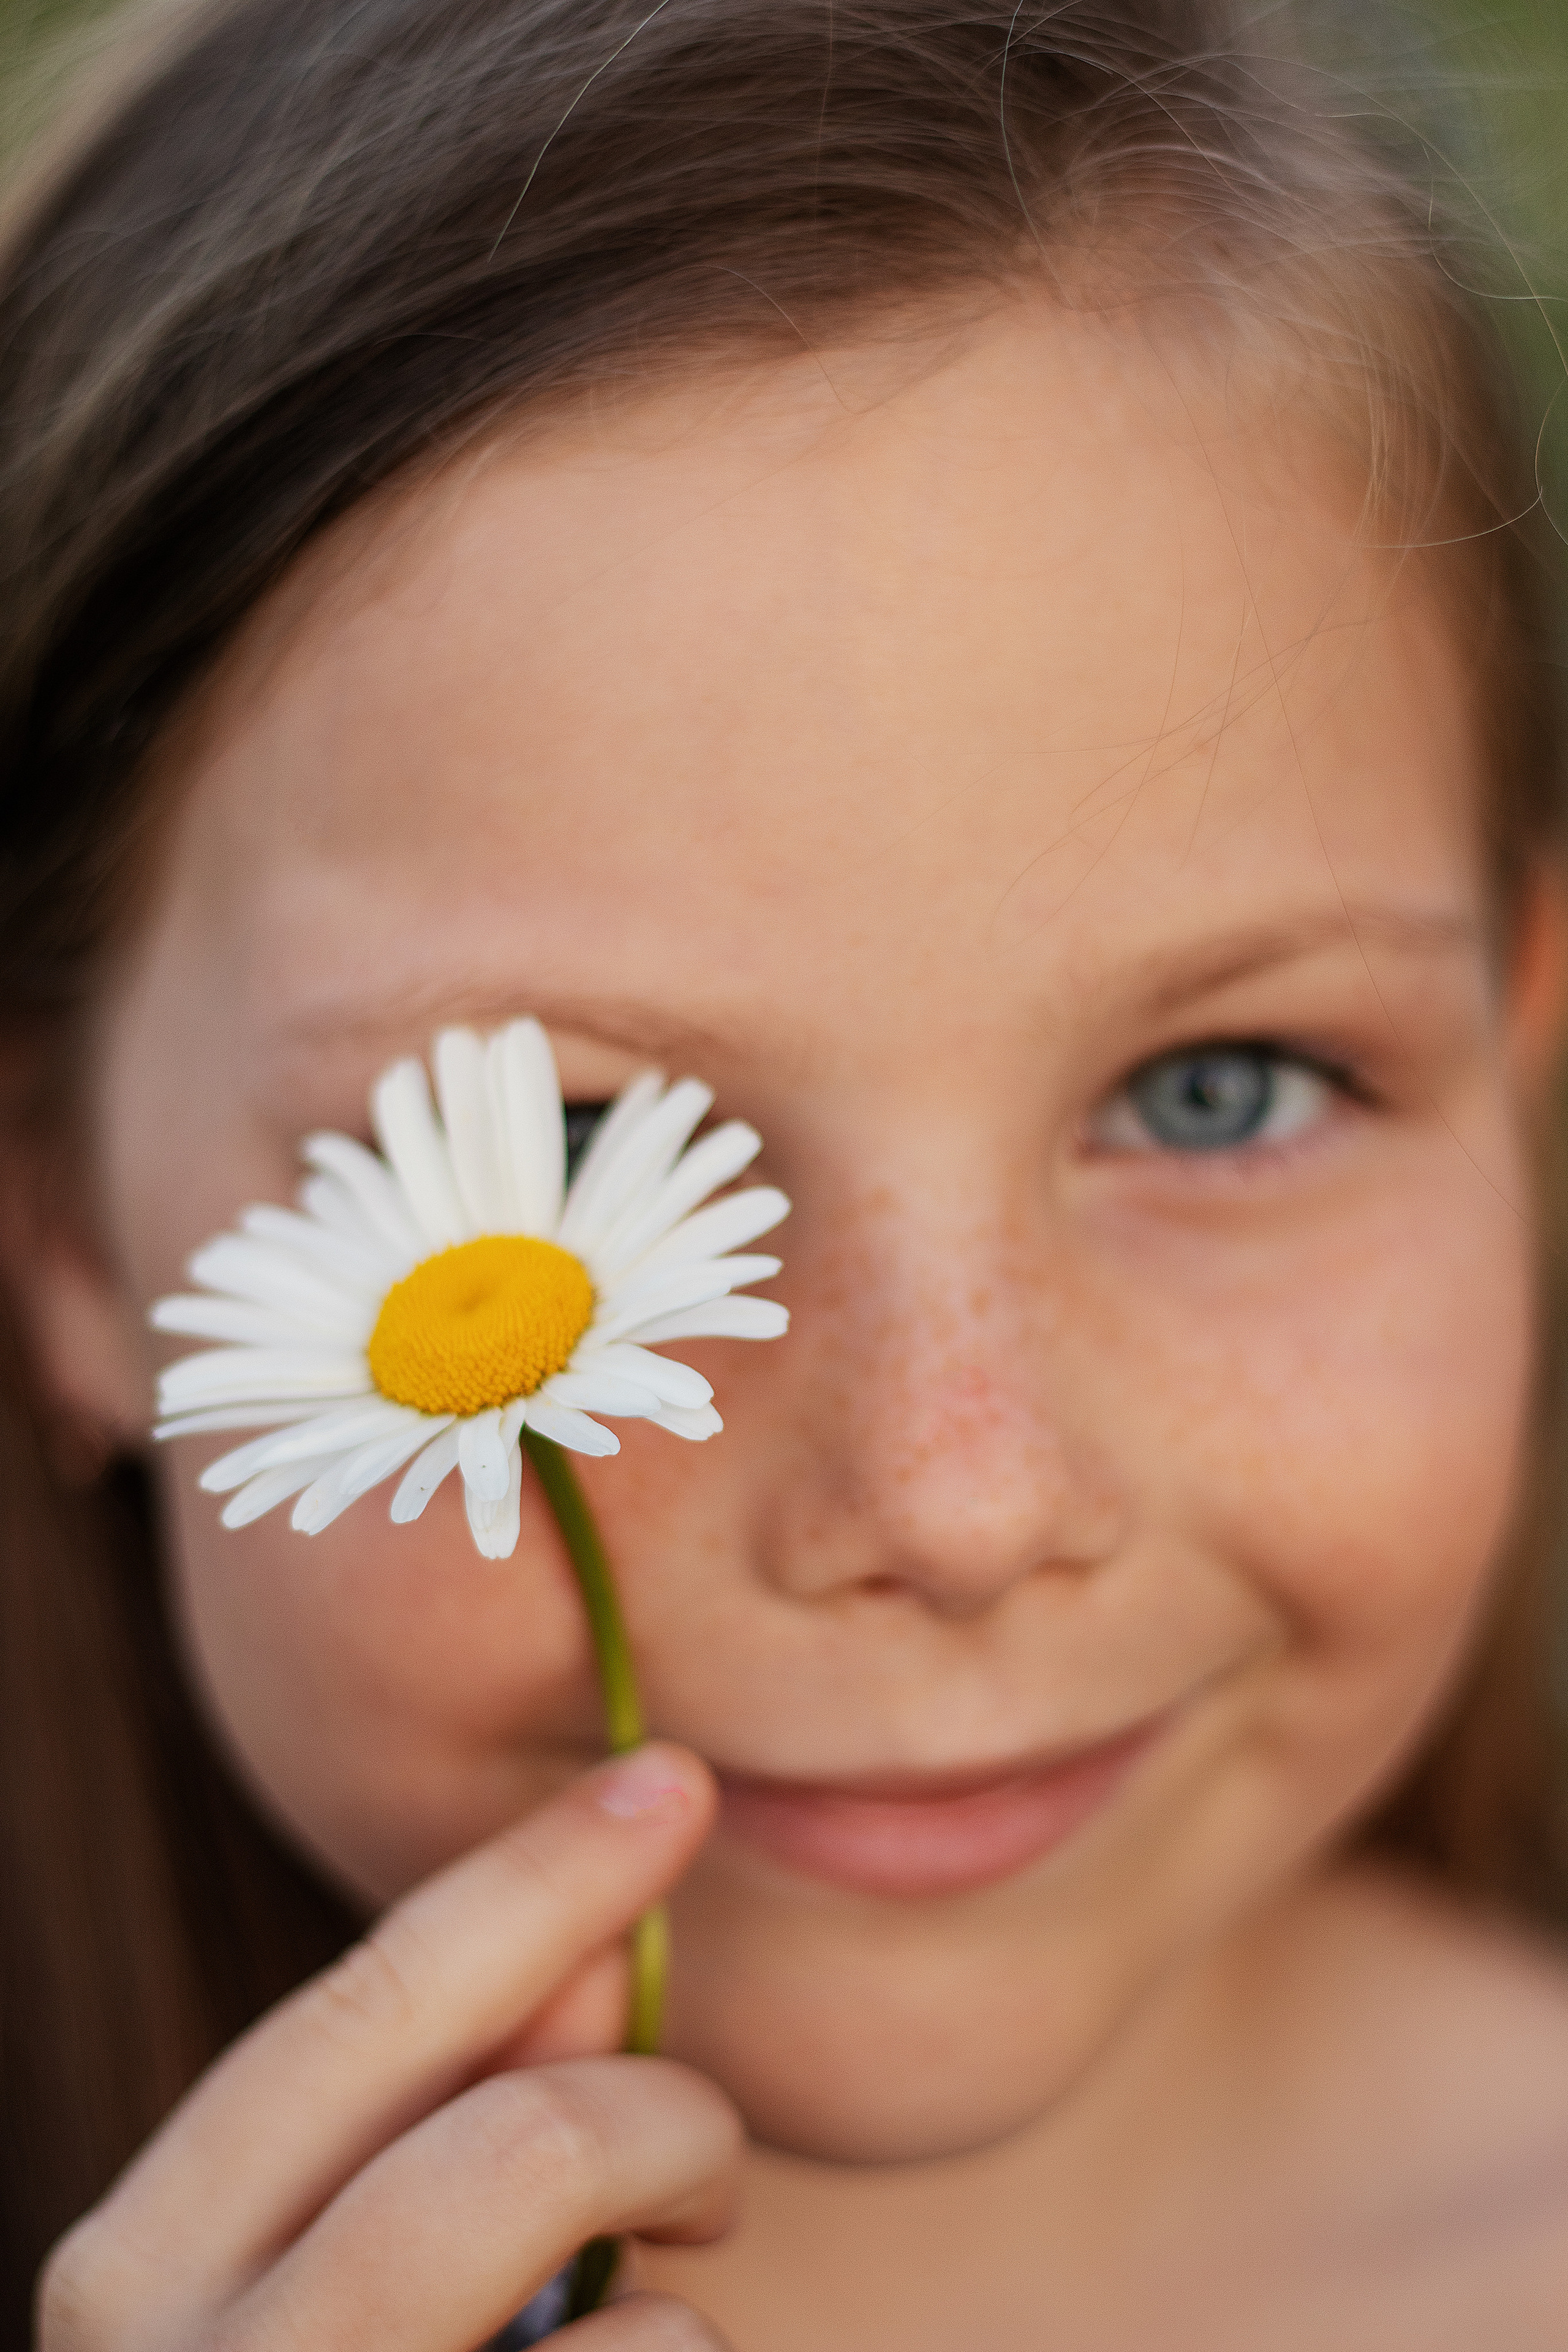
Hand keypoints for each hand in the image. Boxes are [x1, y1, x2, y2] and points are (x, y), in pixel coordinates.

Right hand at [38, 1744, 738, 2350]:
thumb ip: (453, 2107)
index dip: (535, 1880)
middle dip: (657, 2119)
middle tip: (701, 2165)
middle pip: (512, 2152)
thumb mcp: (350, 2261)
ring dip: (686, 2316)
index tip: (679, 1776)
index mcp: (144, 2271)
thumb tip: (592, 1952)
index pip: (362, 2012)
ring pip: (631, 2333)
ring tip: (645, 2334)